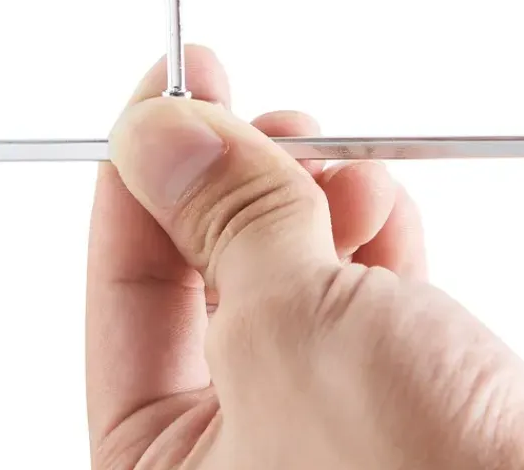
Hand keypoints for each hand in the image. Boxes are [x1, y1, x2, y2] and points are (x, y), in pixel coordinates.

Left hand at [85, 46, 523, 468]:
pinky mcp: (400, 397)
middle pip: (204, 274)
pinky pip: (356, 289)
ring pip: (286, 271)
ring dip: (311, 197)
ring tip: (347, 165)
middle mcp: (238, 456)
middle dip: (237, 179)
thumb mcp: (289, 326)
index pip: (123, 289)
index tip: (165, 90)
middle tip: (265, 114)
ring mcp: (323, 424)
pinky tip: (386, 203)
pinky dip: (367, 231)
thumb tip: (157, 134)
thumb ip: (222, 218)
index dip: (139, 175)